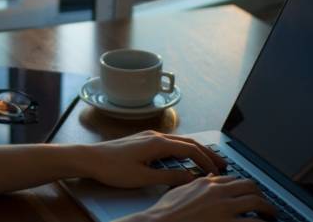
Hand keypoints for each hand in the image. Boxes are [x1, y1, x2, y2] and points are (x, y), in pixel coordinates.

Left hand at [82, 130, 227, 187]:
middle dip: (207, 152)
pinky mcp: (142, 140)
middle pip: (189, 142)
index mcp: (158, 143)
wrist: (90, 158)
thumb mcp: (143, 177)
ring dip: (195, 150)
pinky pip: (170, 142)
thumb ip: (169, 177)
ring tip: (207, 160)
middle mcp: (156, 136)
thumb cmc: (112, 168)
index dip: (206, 161)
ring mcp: (149, 136)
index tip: (217, 171)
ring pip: (180, 141)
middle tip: (222, 163)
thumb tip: (190, 177)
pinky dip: (183, 149)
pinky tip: (184, 157)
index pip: (190, 150)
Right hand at [116, 175, 276, 221]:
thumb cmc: (164, 213)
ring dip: (268, 209)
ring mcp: (225, 209)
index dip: (245, 187)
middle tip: (265, 205)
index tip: (249, 194)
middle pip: (250, 187)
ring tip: (271, 216)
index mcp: (207, 183)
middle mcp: (219, 193)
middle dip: (261, 195)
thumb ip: (194, 184)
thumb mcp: (179, 191)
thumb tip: (205, 179)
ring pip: (257, 203)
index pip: (234, 179)